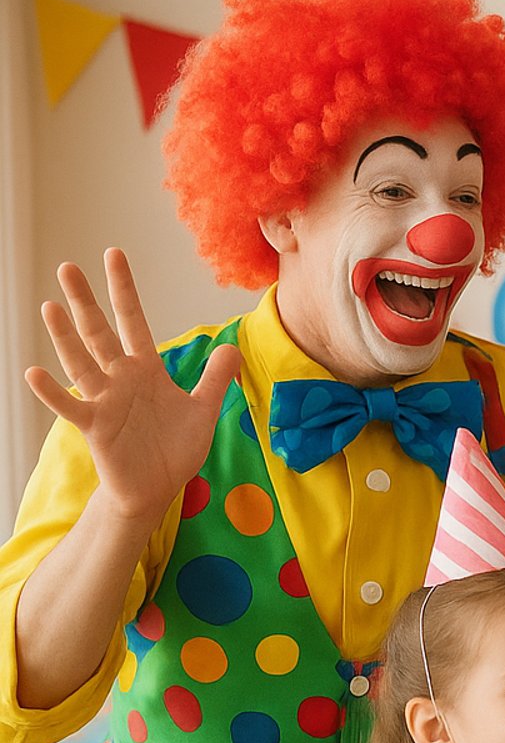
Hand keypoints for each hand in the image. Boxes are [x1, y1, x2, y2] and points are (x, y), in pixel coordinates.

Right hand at [24, 250, 232, 523]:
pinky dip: (52, 391)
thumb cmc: (175, 448)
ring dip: (65, 337)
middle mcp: (120, 379)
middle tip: (66, 266)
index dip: (124, 290)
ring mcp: (104, 401)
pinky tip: (34, 372)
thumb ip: (215, 379)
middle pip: (99, 332)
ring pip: (81, 362)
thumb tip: (232, 347)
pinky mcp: (94, 427)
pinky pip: (70, 406)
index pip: (134, 321)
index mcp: (146, 370)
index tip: (113, 254)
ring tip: (50, 306)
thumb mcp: (203, 411)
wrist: (158, 488)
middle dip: (86, 301)